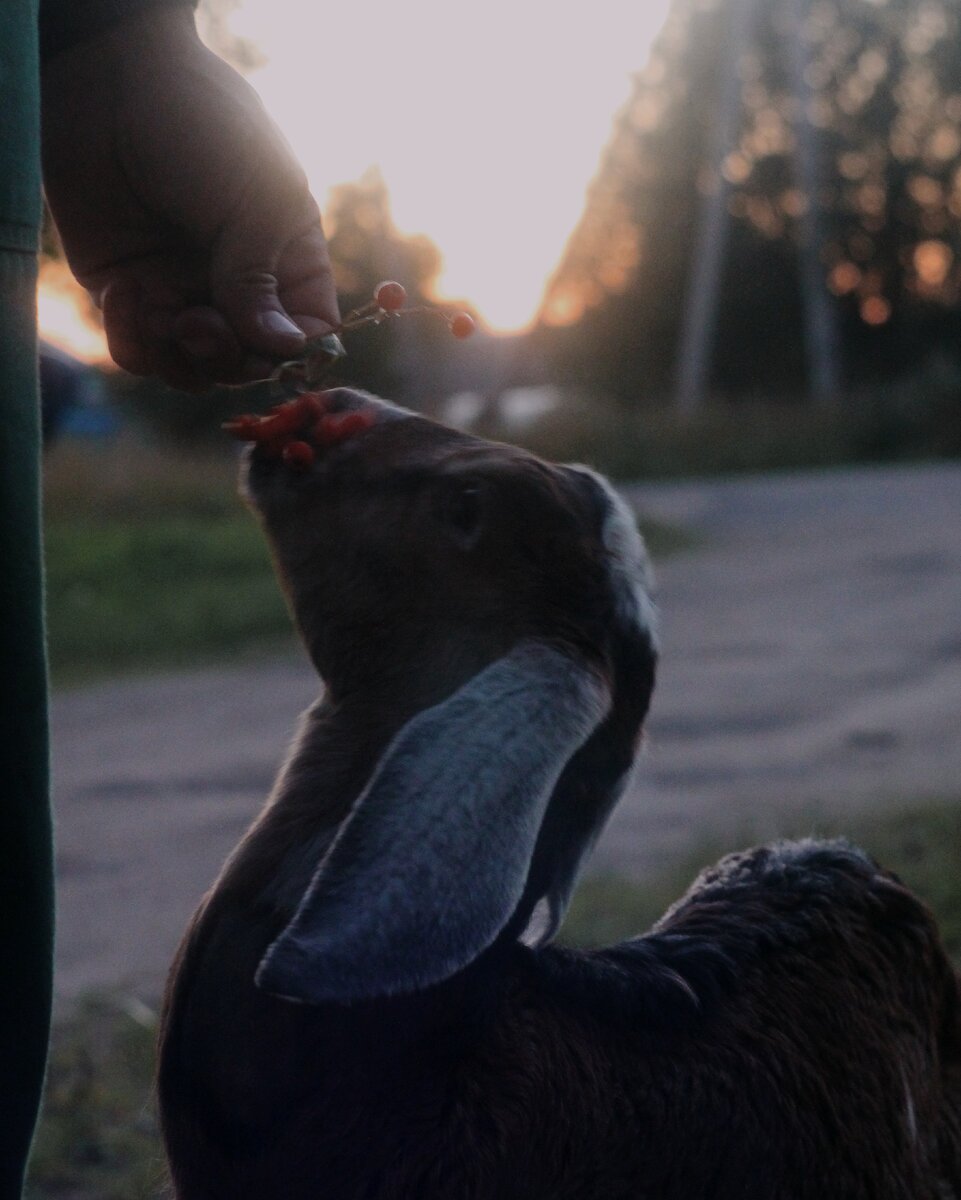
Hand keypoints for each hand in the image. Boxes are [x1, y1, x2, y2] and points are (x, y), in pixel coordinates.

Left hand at [41, 5, 338, 389]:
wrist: (112, 83)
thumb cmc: (206, 132)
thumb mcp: (254, 205)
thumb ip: (260, 282)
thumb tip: (283, 353)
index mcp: (288, 264)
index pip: (306, 336)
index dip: (289, 354)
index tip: (265, 345)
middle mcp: (238, 287)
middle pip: (247, 364)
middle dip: (226, 358)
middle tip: (197, 323)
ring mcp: (183, 292)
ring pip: (192, 370)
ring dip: (178, 357)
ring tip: (160, 310)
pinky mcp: (129, 296)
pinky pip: (139, 352)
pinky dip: (134, 341)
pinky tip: (125, 294)